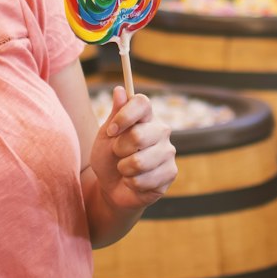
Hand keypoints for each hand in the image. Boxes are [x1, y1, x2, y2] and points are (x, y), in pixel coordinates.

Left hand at [89, 88, 177, 211]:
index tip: (111, 130)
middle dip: (119, 149)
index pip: (142, 103)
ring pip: (139, 161)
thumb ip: (114, 114)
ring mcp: (168, 151)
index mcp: (145, 117)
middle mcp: (161, 130)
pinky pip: (146, 179)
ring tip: (125, 169)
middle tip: (118, 154)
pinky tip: (134, 181)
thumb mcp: (105, 136)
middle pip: (138, 135)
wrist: (112, 188)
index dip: (125, 116)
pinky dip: (132, 183)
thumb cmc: (108, 158)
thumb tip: (120, 90)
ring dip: (124, 169)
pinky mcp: (171, 172)